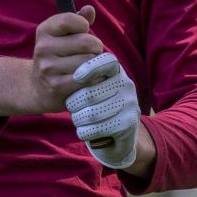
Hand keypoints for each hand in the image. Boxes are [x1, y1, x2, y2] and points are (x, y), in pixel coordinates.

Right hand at [29, 5, 103, 111]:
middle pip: (85, 42)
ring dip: (96, 64)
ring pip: (88, 62)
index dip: (84, 25)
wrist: (38, 88)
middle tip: (93, 52)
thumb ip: (78, 20)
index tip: (84, 32)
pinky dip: (95, 78)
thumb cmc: (57, 56)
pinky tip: (91, 78)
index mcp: (44, 30)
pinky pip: (86, 79)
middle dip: (96, 47)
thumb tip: (90, 9)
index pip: (70, 20)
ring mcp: (48, 68)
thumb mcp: (62, 35)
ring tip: (90, 66)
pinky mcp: (56, 87)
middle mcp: (43, 48)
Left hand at [65, 52, 140, 168]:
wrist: (118, 135)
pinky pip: (97, 129)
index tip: (76, 77)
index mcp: (117, 70)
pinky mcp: (128, 124)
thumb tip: (66, 70)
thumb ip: (83, 76)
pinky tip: (85, 130)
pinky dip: (84, 131)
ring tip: (77, 118)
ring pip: (92, 114)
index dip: (89, 67)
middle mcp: (127, 85)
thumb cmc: (98, 104)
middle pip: (91, 93)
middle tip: (71, 106)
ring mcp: (130, 105)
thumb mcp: (93, 85)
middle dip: (74, 103)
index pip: (106, 61)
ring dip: (78, 118)